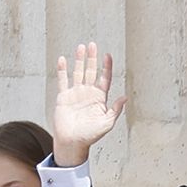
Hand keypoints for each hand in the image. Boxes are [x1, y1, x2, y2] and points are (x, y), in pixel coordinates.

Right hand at [52, 42, 127, 166]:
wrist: (73, 142)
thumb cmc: (91, 135)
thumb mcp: (107, 123)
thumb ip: (115, 110)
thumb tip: (124, 97)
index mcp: (99, 98)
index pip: (104, 78)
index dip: (106, 67)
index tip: (108, 55)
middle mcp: (88, 93)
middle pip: (90, 71)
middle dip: (92, 58)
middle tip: (93, 44)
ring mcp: (75, 94)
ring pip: (77, 73)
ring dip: (79, 60)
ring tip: (81, 47)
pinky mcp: (63, 97)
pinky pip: (63, 81)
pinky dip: (62, 70)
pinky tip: (62, 59)